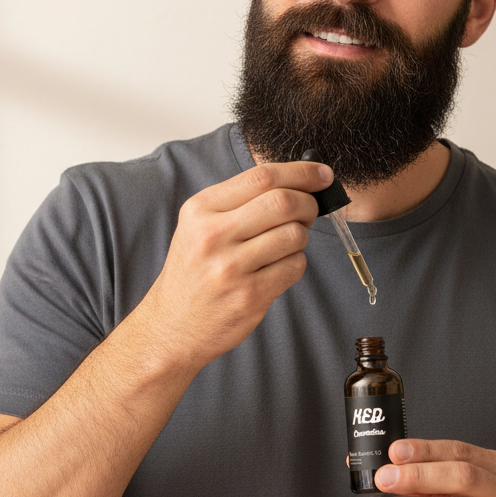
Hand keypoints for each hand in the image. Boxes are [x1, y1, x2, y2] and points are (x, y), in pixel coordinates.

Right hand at [132, 161, 331, 369]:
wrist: (173, 324)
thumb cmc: (195, 270)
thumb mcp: (200, 225)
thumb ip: (241, 201)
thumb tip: (300, 182)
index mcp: (201, 209)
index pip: (261, 177)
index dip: (301, 172)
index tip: (323, 174)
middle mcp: (213, 235)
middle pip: (283, 202)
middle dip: (308, 204)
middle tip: (310, 211)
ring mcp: (231, 267)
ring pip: (294, 235)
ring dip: (301, 237)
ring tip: (284, 245)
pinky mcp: (250, 296)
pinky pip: (294, 267)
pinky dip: (295, 263)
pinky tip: (276, 269)